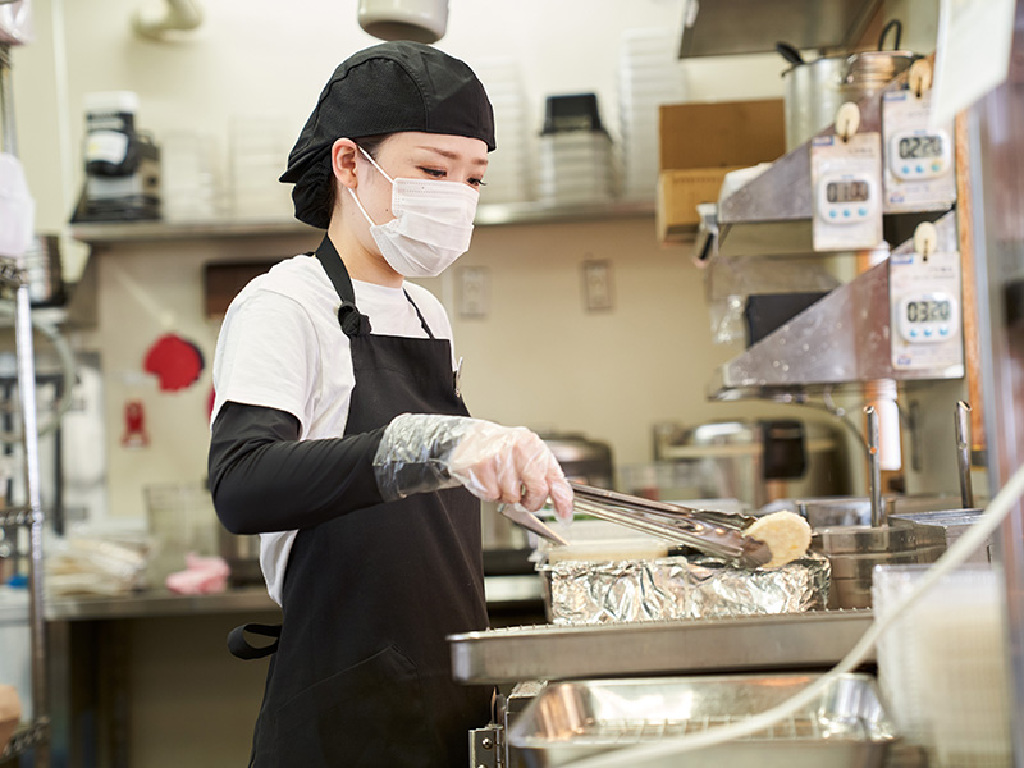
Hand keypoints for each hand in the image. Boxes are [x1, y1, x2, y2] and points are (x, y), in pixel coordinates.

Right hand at [448, 421, 573, 521]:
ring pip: (512, 496)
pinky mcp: (481, 465)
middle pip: (538, 490)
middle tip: (525, 501)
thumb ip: (546, 477)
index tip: (565, 517)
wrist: (471, 439)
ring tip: (500, 482)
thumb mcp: (528, 457)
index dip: (563, 501)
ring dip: (505, 496)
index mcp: (535, 446)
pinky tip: (488, 480)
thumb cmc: (502, 451)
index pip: (556, 478)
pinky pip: (492, 495)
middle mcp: (520, 448)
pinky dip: (489, 494)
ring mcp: (500, 455)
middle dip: (532, 502)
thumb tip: (564, 505)